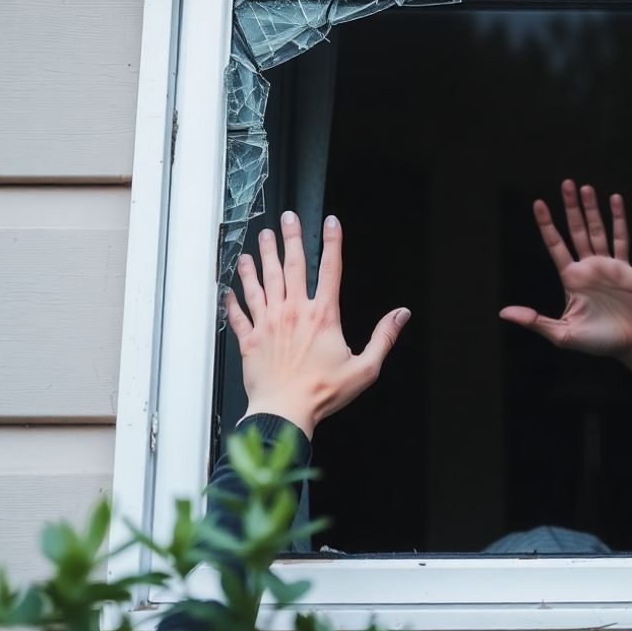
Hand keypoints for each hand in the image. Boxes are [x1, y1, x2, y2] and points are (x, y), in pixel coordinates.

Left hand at [224, 211, 410, 437]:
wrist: (284, 412)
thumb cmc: (323, 393)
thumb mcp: (364, 368)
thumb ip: (384, 338)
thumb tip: (401, 315)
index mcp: (322, 316)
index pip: (330, 269)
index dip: (333, 242)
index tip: (332, 222)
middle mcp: (293, 312)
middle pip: (291, 266)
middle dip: (290, 238)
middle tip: (287, 218)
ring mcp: (269, 323)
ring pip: (262, 282)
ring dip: (262, 257)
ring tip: (261, 239)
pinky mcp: (250, 338)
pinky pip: (239, 312)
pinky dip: (233, 297)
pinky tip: (230, 286)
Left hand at [500, 179, 631, 360]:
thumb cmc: (598, 341)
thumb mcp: (562, 334)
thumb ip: (535, 321)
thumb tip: (503, 313)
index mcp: (573, 278)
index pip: (557, 245)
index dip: (547, 224)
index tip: (538, 203)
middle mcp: (593, 267)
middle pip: (582, 231)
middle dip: (575, 208)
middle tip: (569, 184)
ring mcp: (617, 269)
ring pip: (610, 234)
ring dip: (607, 214)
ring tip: (598, 192)